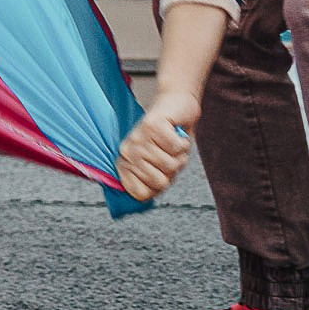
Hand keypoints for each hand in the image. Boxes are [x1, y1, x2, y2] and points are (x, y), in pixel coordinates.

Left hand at [119, 89, 199, 203]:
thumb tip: (141, 203)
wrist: (176, 106)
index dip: (158, 188)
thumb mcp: (161, 165)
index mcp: (125, 163)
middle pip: (158, 181)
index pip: (140, 194)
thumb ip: (152, 182)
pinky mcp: (151, 125)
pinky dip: (183, 142)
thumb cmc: (169, 139)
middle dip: (173, 170)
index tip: (161, 172)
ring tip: (172, 143)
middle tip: (169, 154)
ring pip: (169, 164)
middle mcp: (127, 151)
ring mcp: (137, 137)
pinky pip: (176, 147)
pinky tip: (176, 133)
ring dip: (179, 155)